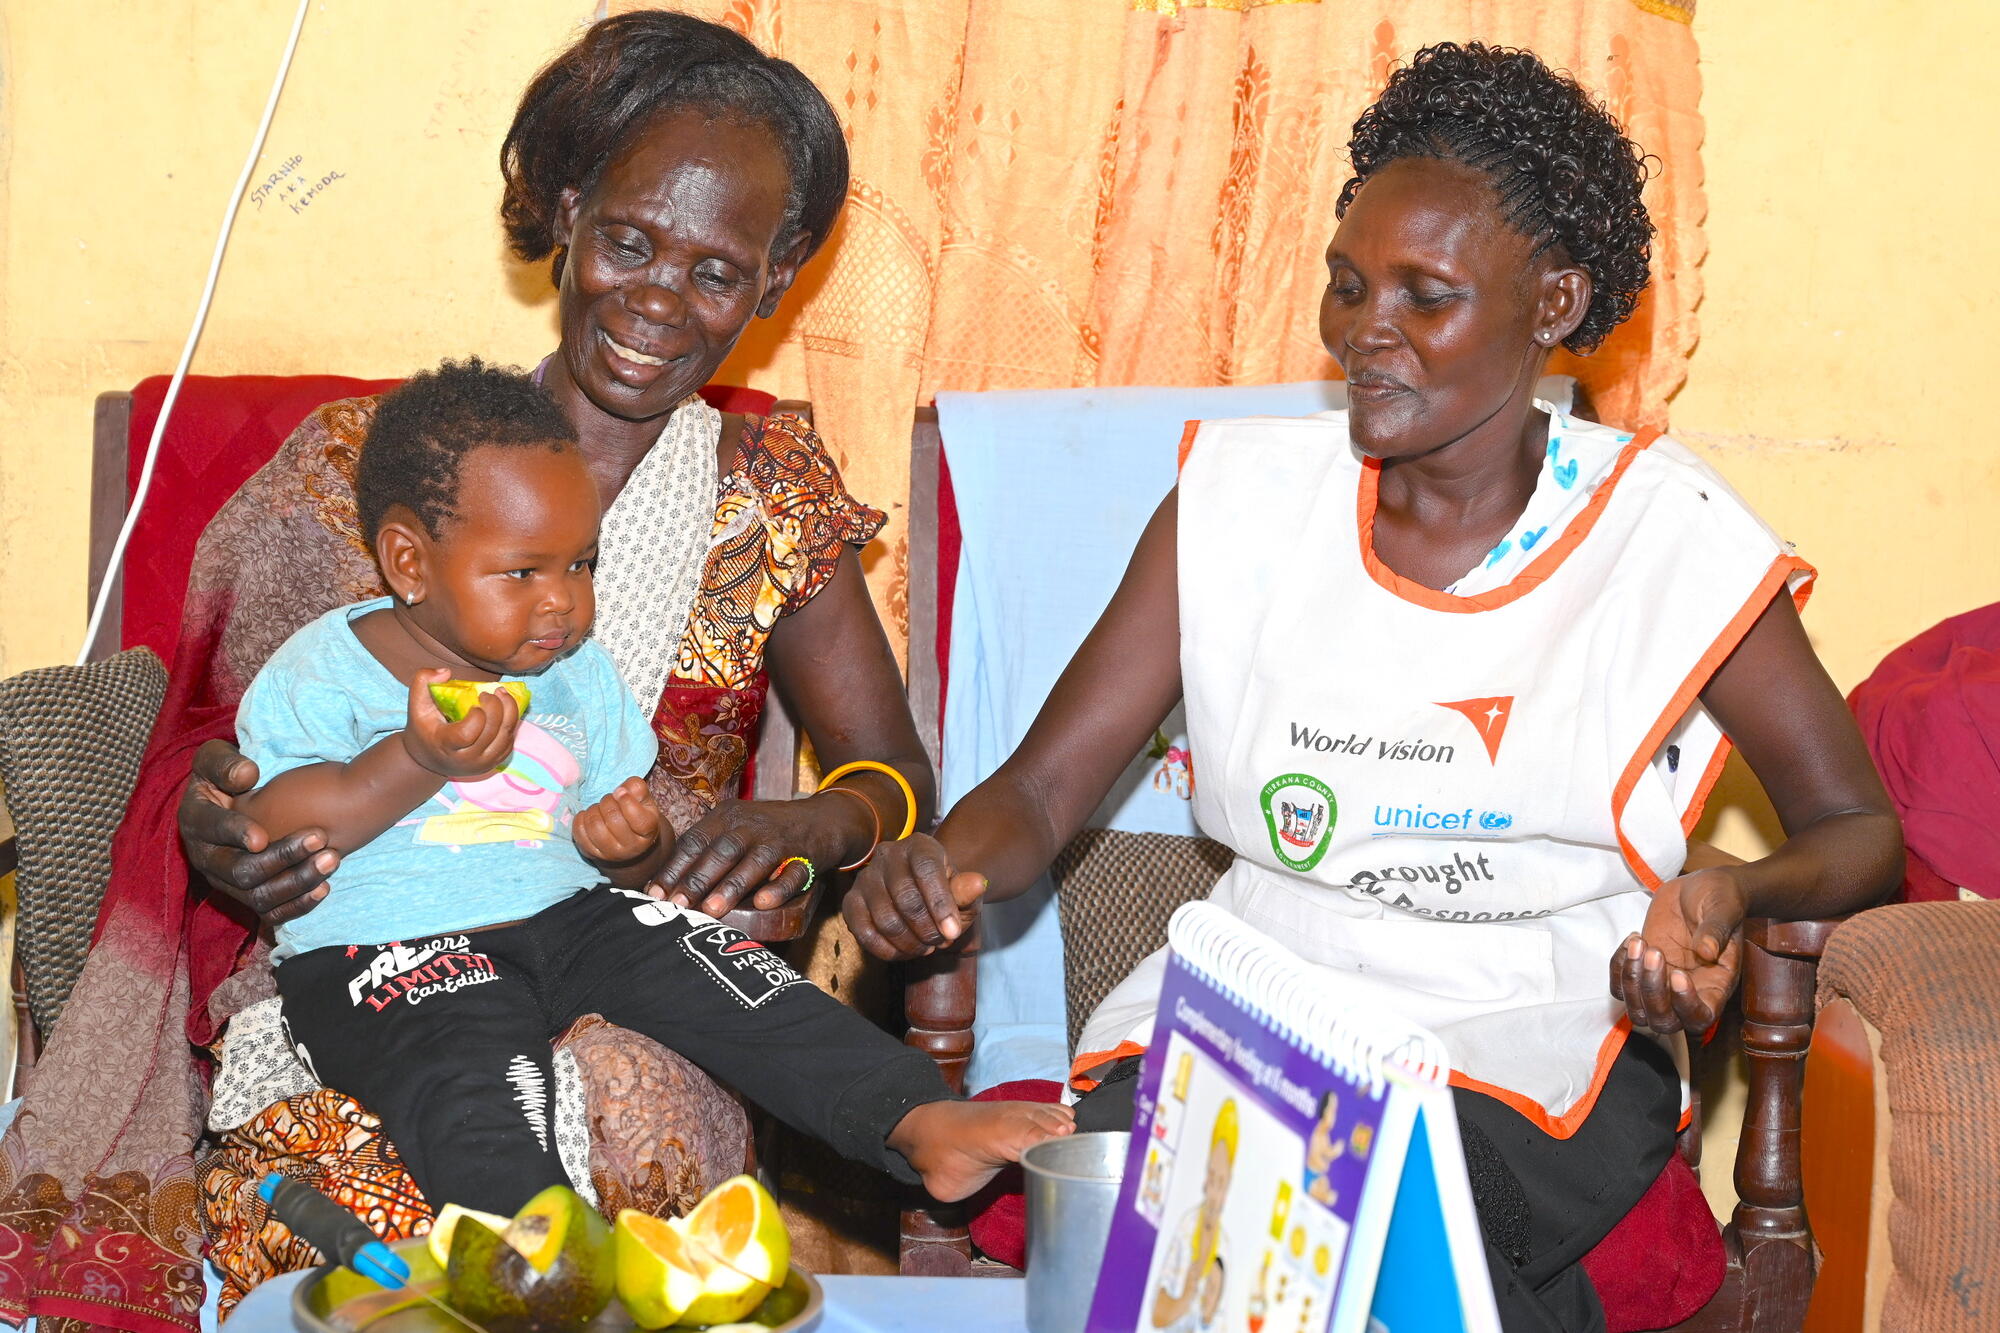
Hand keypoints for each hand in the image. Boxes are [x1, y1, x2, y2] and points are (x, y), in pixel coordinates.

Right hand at [178, 738, 337, 926]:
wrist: (239, 802)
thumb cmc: (226, 775)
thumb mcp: (216, 759)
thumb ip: (223, 763)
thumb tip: (245, 775)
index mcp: (195, 822)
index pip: (210, 830)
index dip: (234, 832)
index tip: (262, 835)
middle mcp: (207, 859)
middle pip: (239, 871)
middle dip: (281, 857)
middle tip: (320, 837)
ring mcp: (228, 883)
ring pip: (258, 896)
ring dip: (297, 882)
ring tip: (332, 860)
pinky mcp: (250, 897)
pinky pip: (271, 912)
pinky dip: (298, 905)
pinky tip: (324, 888)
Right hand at [400, 668, 520, 778]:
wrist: (429, 761)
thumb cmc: (424, 728)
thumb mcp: (417, 705)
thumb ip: (423, 681)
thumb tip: (446, 672)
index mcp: (445, 746)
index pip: (467, 734)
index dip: (477, 715)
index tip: (475, 701)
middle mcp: (466, 760)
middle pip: (491, 733)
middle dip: (497, 707)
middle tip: (491, 693)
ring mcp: (482, 764)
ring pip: (505, 737)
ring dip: (509, 712)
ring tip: (502, 694)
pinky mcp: (494, 763)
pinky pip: (509, 741)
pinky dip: (511, 723)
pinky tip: (505, 708)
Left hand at [575, 777, 664, 867]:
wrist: (629, 842)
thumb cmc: (637, 815)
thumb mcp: (644, 800)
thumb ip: (637, 789)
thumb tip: (621, 790)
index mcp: (648, 831)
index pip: (638, 818)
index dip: (626, 800)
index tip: (620, 791)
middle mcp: (631, 847)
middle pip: (613, 818)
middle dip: (608, 801)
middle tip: (610, 800)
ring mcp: (611, 853)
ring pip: (595, 826)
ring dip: (594, 810)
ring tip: (599, 808)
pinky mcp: (592, 854)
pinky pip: (579, 833)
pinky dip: (581, 818)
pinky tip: (588, 816)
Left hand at [655, 794, 857, 915]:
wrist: (823, 819)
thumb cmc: (766, 831)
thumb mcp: (735, 828)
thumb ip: (706, 850)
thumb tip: (667, 886)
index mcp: (727, 817)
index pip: (695, 840)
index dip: (674, 867)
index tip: (656, 893)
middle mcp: (751, 825)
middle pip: (721, 850)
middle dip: (697, 879)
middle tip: (678, 905)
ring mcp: (780, 840)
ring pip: (753, 861)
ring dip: (732, 886)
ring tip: (712, 909)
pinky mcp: (806, 856)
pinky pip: (792, 873)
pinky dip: (777, 888)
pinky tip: (763, 903)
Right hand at [841, 833, 987, 960]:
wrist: (921, 895)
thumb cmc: (945, 892)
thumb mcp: (963, 893)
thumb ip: (967, 891)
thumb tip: (979, 883)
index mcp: (920, 846)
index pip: (927, 870)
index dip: (940, 904)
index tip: (953, 933)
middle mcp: (888, 855)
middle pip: (905, 898)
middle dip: (927, 930)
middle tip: (941, 942)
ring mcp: (866, 877)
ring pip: (885, 918)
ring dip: (909, 943)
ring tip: (926, 948)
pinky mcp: (851, 901)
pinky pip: (863, 931)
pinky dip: (886, 949)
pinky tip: (904, 952)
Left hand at [1609, 866, 1747, 1034]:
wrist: (1700, 888)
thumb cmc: (1720, 899)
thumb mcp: (1723, 909)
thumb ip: (1716, 930)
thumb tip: (1707, 951)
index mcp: (1716, 985)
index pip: (1700, 1017)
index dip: (1685, 1005)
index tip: (1678, 973)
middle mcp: (1688, 992)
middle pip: (1664, 1022)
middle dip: (1652, 993)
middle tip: (1654, 951)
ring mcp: (1662, 984)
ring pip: (1637, 1010)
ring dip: (1631, 980)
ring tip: (1639, 941)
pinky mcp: (1642, 970)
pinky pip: (1620, 987)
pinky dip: (1618, 967)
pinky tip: (1632, 939)